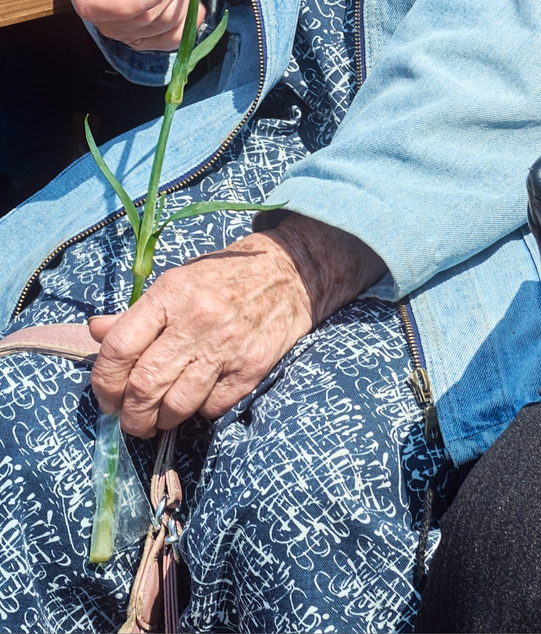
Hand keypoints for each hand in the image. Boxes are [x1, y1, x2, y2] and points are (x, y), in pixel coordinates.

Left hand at [89, 215, 385, 433]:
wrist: (294, 270)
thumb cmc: (227, 276)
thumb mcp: (178, 281)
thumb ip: (137, 313)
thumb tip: (95, 332)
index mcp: (172, 293)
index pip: (119, 348)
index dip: (103, 383)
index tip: (106, 398)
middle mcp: (198, 320)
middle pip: (144, 385)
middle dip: (130, 415)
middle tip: (131, 421)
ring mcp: (228, 345)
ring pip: (176, 405)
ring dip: (160, 422)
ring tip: (158, 421)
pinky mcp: (254, 365)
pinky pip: (213, 406)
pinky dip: (199, 412)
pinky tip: (198, 402)